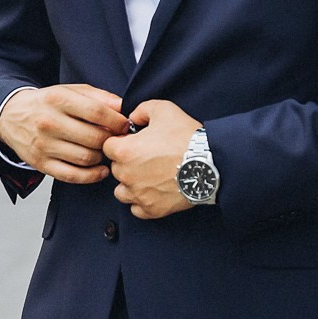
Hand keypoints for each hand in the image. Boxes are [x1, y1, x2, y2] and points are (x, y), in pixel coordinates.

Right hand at [0, 84, 128, 184]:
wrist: (11, 116)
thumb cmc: (47, 103)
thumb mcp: (70, 91)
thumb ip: (98, 96)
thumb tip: (122, 106)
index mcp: (58, 100)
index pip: (96, 112)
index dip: (117, 121)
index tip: (125, 125)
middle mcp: (49, 123)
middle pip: (93, 138)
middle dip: (112, 140)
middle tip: (117, 140)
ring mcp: (44, 145)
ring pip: (86, 158)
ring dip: (102, 157)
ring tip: (105, 151)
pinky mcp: (41, 164)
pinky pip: (72, 175)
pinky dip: (91, 176)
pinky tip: (100, 170)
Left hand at [101, 99, 201, 218]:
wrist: (209, 163)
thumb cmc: (186, 136)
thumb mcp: (163, 109)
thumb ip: (141, 110)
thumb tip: (133, 118)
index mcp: (124, 151)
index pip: (108, 147)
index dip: (121, 142)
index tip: (134, 142)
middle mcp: (126, 175)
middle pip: (115, 168)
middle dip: (127, 162)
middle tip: (148, 157)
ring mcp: (138, 195)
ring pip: (121, 191)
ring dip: (130, 184)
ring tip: (148, 176)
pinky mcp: (152, 209)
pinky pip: (136, 209)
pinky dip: (142, 201)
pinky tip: (153, 191)